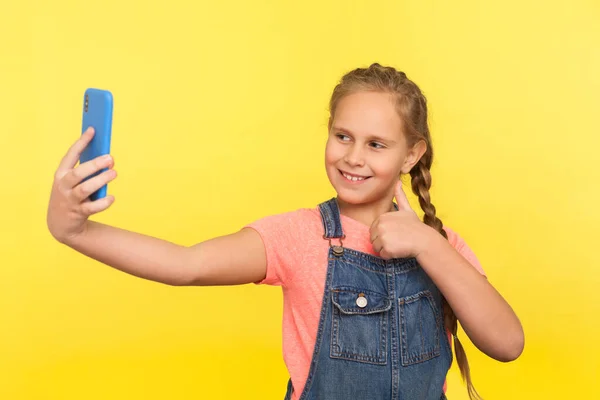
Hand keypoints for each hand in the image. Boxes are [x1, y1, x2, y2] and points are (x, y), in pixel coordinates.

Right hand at [46, 127, 116, 243]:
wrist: (60, 224)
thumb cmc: (71, 195)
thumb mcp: (73, 181)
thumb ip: (86, 170)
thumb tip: (106, 157)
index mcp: (61, 173)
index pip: (71, 154)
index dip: (82, 142)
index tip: (93, 130)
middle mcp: (63, 186)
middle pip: (79, 173)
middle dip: (95, 164)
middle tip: (110, 158)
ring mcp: (70, 200)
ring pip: (85, 188)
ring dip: (101, 180)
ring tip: (114, 173)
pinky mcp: (78, 213)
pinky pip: (92, 207)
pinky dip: (104, 202)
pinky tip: (111, 198)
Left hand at [370, 180, 430, 259]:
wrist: (425, 241)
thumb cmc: (416, 227)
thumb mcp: (407, 210)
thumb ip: (400, 196)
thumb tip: (398, 182)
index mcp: (382, 217)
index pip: (374, 230)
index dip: (384, 234)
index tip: (396, 233)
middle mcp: (380, 225)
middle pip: (373, 239)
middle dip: (383, 242)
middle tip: (398, 240)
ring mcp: (382, 236)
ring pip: (376, 248)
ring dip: (386, 249)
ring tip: (398, 244)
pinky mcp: (386, 248)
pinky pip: (382, 255)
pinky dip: (389, 256)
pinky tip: (399, 250)